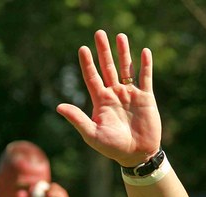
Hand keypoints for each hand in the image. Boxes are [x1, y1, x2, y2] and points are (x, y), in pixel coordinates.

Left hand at [56, 30, 161, 168]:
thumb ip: (78, 119)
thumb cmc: (112, 148)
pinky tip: (144, 51)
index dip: (87, 63)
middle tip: (99, 33)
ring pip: (126, 68)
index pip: (92, 77)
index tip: (82, 48)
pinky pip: (145, 77)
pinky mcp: (146, 98)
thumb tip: (59, 107)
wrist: (137, 155)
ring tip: (120, 36)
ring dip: (123, 53)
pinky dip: (145, 65)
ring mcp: (130, 94)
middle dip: (103, 51)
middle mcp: (114, 94)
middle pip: (107, 67)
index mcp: (101, 101)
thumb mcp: (92, 135)